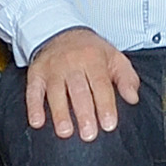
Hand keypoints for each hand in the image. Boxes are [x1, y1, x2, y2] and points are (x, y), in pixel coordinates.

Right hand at [24, 25, 139, 140]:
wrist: (61, 31)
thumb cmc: (90, 51)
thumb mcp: (114, 57)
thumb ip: (126, 78)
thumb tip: (133, 98)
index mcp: (94, 59)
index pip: (100, 84)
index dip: (105, 105)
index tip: (109, 124)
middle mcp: (72, 63)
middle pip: (78, 91)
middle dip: (83, 113)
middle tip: (89, 134)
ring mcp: (52, 69)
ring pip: (56, 92)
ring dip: (60, 113)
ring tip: (65, 132)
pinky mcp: (36, 74)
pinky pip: (33, 91)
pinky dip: (34, 107)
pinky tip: (37, 122)